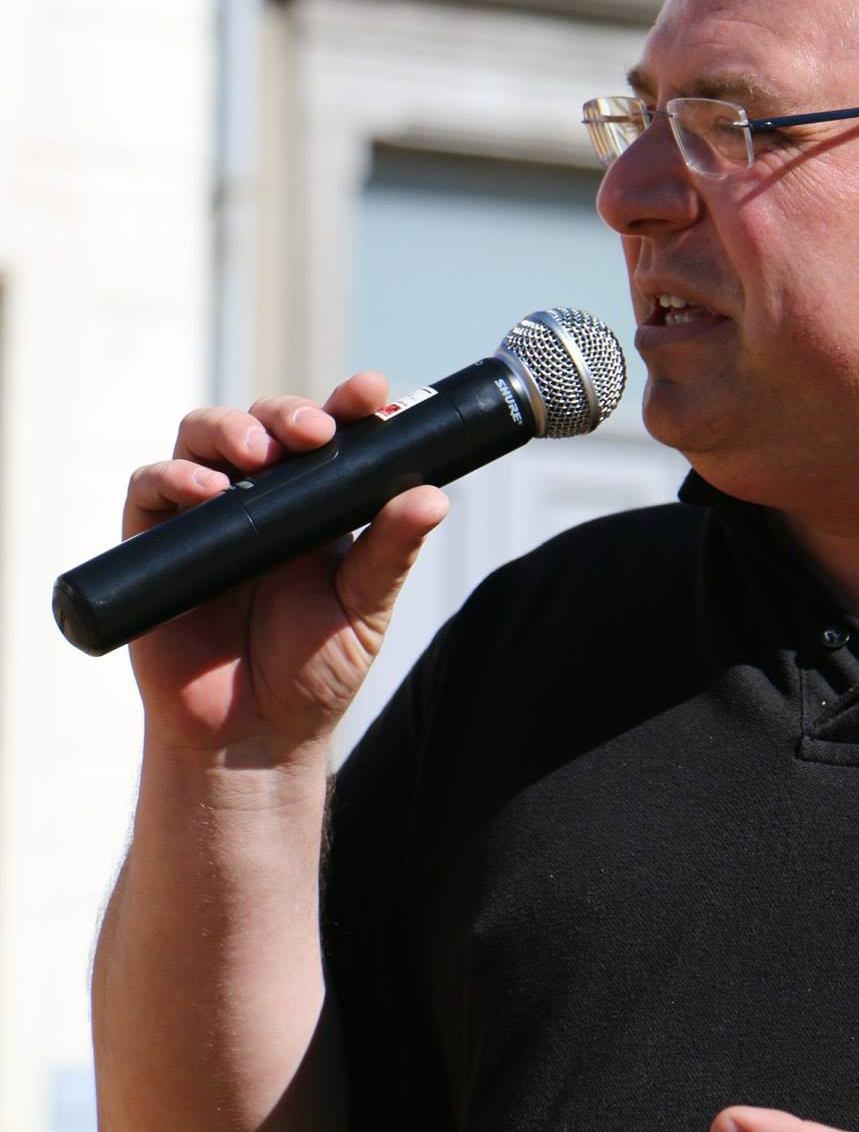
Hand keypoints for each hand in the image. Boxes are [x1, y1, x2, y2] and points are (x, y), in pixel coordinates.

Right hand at [122, 372, 447, 760]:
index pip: (329, 432)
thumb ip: (392, 552)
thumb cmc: (312, 672)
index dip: (347, 403)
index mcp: (315, 501)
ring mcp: (204, 514)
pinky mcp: (154, 542)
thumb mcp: (364, 609)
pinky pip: (151, 488)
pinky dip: (174, 476)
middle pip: (263, 420)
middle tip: (315, 432)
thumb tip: (433, 496)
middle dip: (289, 412)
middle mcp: (259, 496)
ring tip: (260, 454)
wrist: (250, 740)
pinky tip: (206, 490)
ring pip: (203, 435)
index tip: (372, 391)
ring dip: (231, 428)